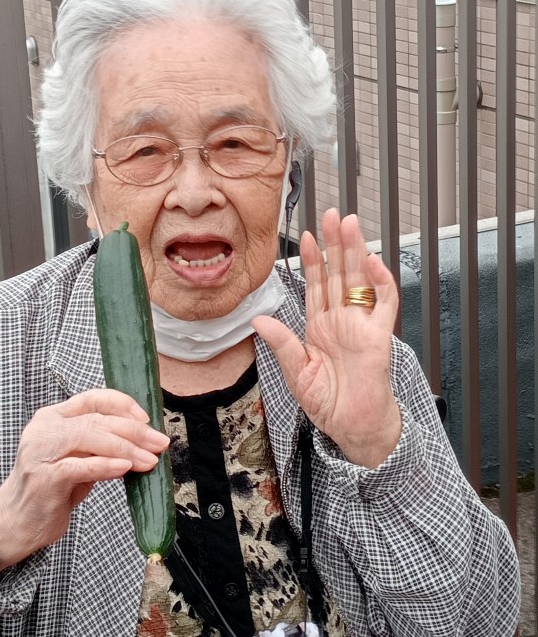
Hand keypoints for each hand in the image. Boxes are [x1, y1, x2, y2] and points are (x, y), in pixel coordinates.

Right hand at [0, 389, 168, 574]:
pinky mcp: (44, 478)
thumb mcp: (79, 458)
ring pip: (90, 437)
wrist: (17, 522)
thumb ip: (101, 443)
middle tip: (159, 443)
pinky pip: (81, 466)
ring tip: (148, 459)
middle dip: (134, 431)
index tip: (146, 420)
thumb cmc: (53, 488)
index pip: (93, 398)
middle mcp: (45, 427)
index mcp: (53, 416)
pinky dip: (107, 465)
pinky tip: (126, 467)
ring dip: (126, 448)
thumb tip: (144, 438)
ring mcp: (41, 451)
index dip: (123, 405)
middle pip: (97, 419)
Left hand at [253, 208, 400, 467]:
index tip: (305, 235)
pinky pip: (384, 304)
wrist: (354, 429)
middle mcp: (341, 321)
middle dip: (335, 243)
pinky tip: (372, 262)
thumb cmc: (329, 404)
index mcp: (320, 327)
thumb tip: (259, 320)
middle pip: (338, 274)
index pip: (315, 285)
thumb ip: (282, 345)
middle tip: (332, 214)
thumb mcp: (297, 374)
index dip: (312, 260)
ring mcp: (361, 326)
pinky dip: (381, 283)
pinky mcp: (379, 337)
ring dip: (356, 252)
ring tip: (350, 224)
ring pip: (359, 280)